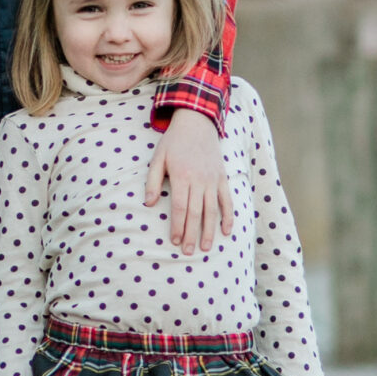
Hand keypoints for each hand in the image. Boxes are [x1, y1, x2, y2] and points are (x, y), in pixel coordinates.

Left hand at [144, 109, 232, 254]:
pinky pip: (227, 200)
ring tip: (205, 247)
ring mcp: (213, 179)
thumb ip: (152, 181)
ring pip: (212, 209)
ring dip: (209, 230)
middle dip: (192, 234)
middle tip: (188, 252)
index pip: (180, 207)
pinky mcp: (222, 178)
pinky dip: (228, 216)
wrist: (197, 123)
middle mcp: (199, 180)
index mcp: (182, 175)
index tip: (175, 241)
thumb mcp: (157, 158)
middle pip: (196, 212)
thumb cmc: (173, 142)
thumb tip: (148, 204)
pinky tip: (226, 231)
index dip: (178, 226)